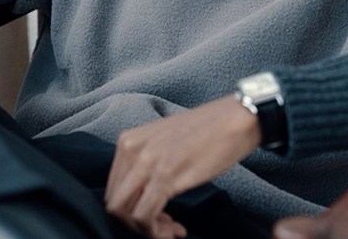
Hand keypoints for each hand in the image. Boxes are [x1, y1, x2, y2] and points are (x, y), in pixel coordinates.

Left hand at [104, 95, 261, 237]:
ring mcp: (146, 161)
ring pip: (125, 213)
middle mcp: (130, 149)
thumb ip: (145, 164)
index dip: (129, 213)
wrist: (235, 119)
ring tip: (172, 231)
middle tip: (164, 229)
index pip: (112, 190)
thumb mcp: (163, 143)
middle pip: (114, 205)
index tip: (156, 219)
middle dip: (135, 225)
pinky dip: (157, 232)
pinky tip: (178, 230)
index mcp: (127, 141)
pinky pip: (146, 215)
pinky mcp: (165, 175)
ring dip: (147, 231)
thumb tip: (139, 197)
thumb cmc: (206, 133)